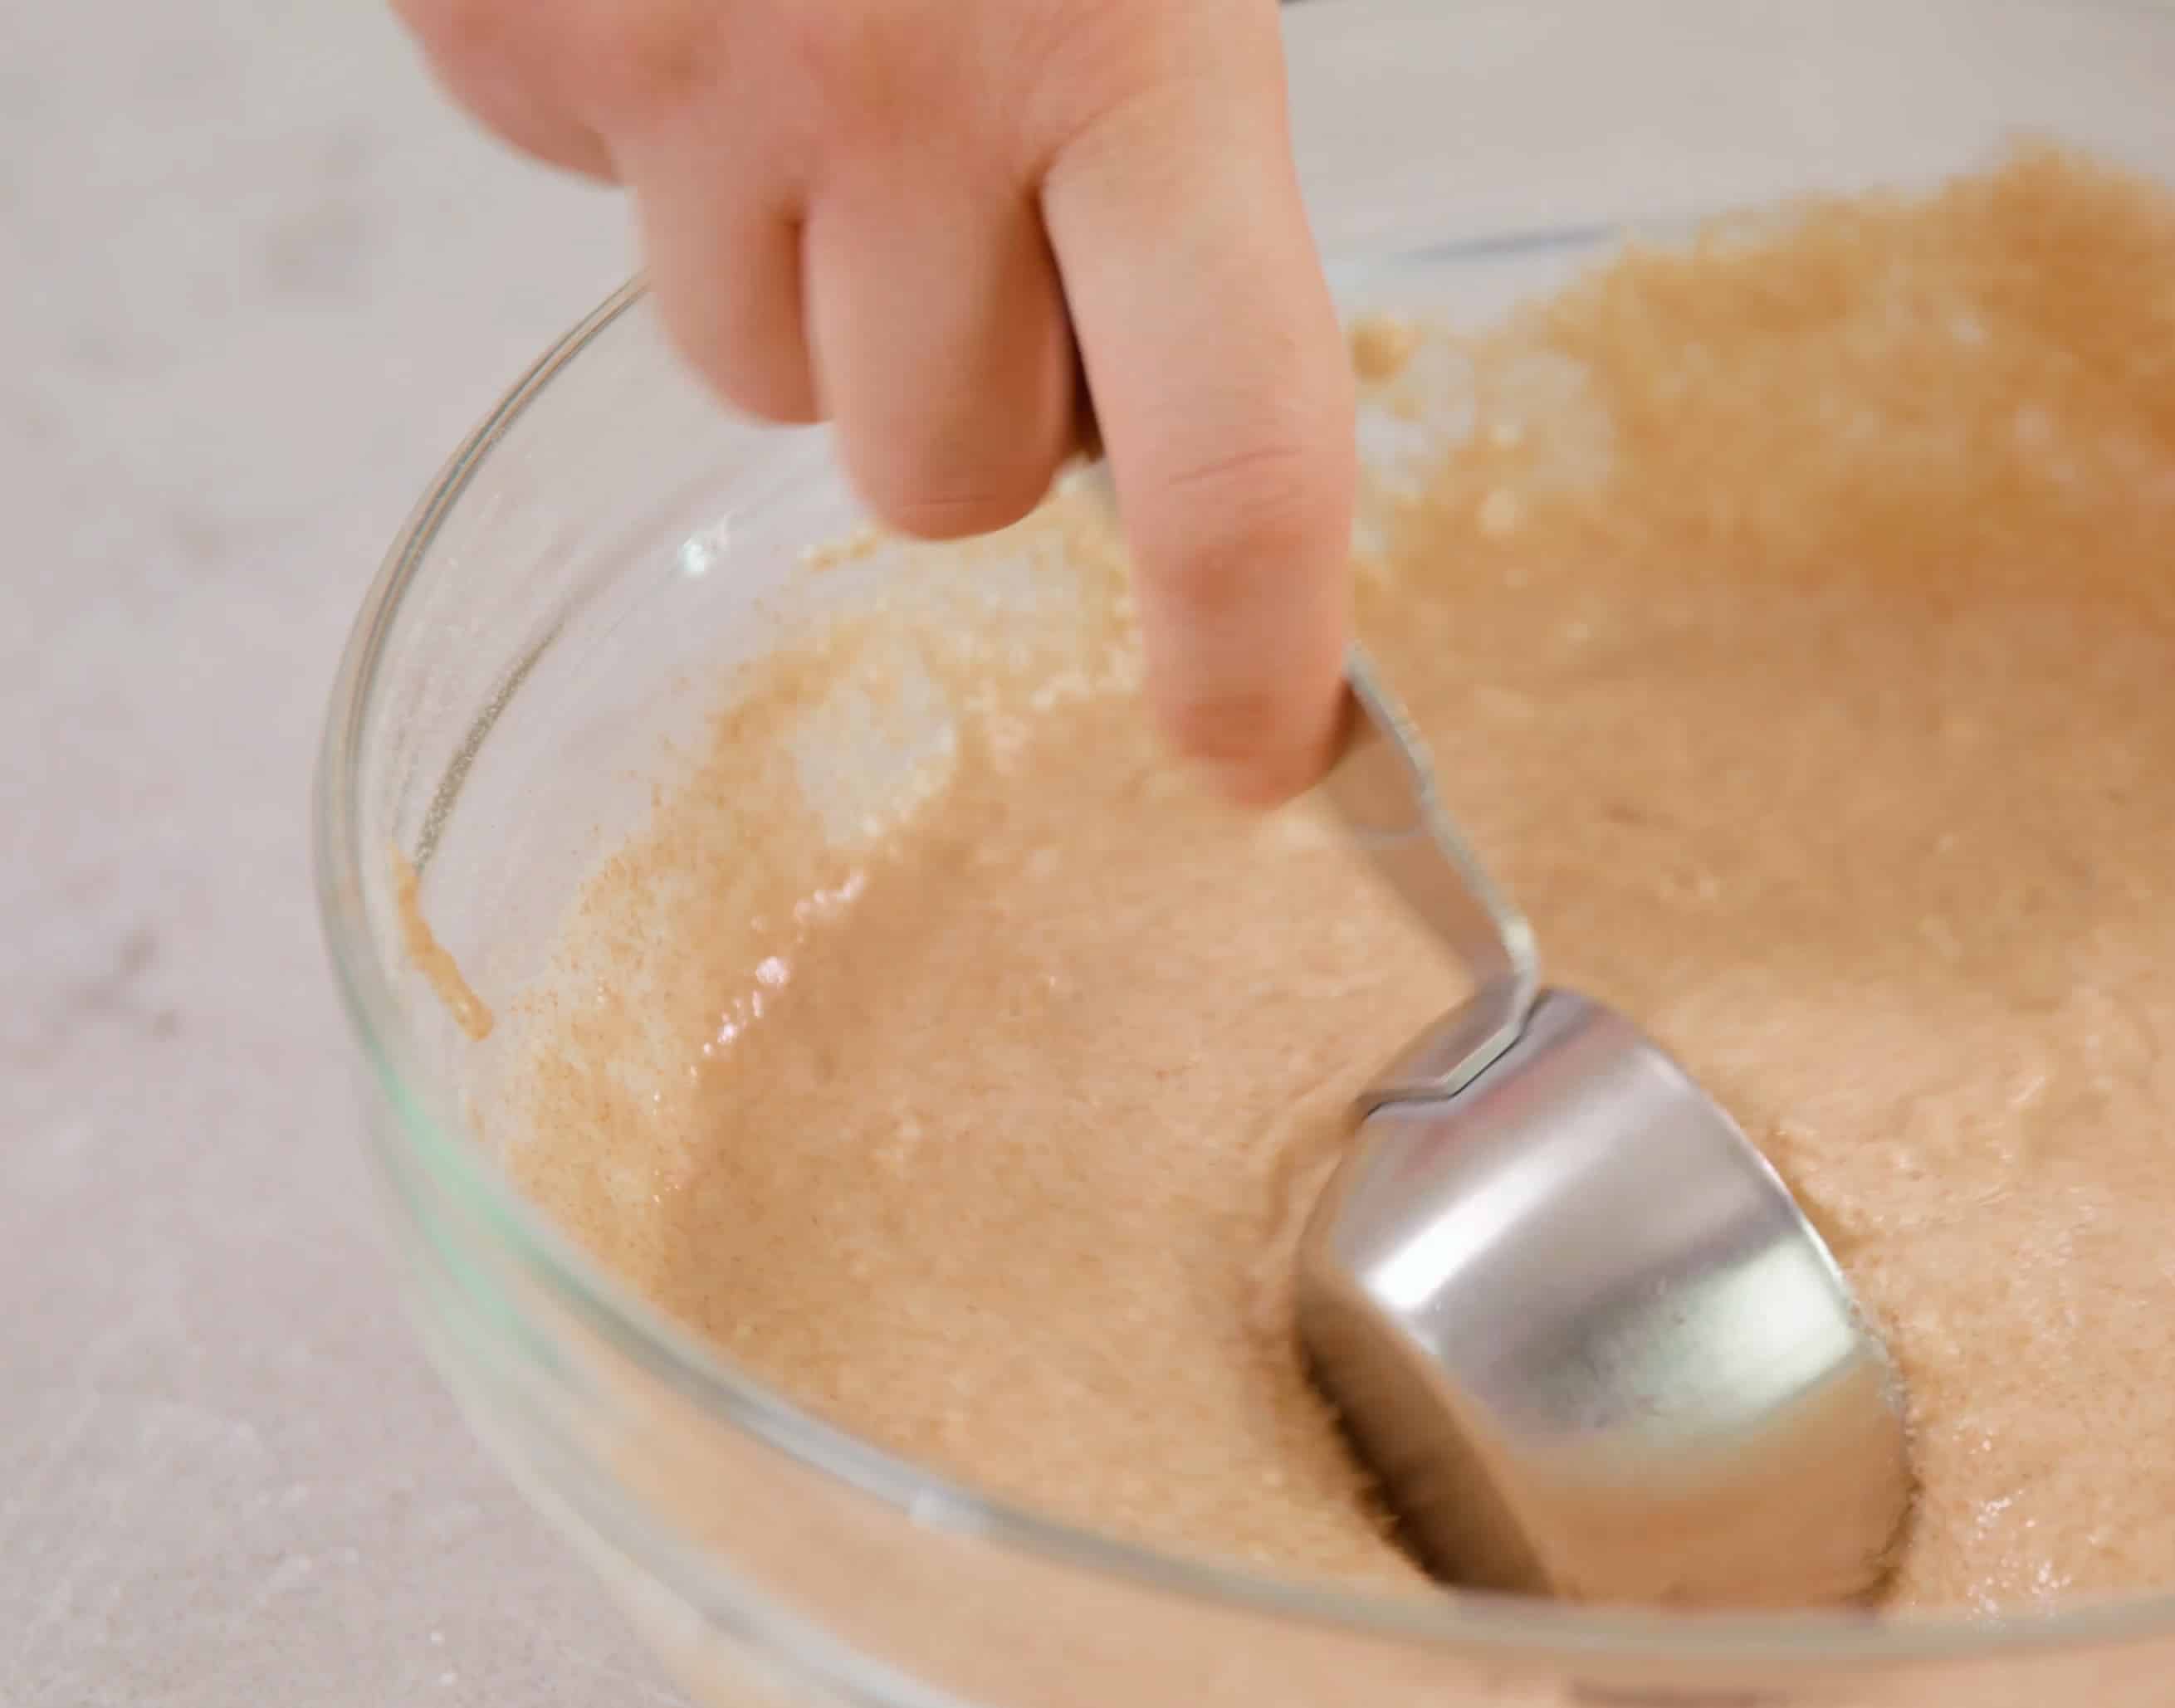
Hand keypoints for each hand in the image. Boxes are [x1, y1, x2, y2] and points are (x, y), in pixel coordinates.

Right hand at [395, 0, 1354, 801]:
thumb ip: (1169, 134)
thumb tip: (1174, 379)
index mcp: (1132, 58)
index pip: (1235, 463)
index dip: (1253, 650)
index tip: (1254, 750)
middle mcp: (897, 106)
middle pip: (941, 480)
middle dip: (974, 403)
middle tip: (996, 226)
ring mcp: (670, 78)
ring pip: (745, 367)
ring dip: (802, 268)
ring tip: (828, 43)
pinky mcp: (502, 28)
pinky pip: (587, 195)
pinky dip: (646, 121)